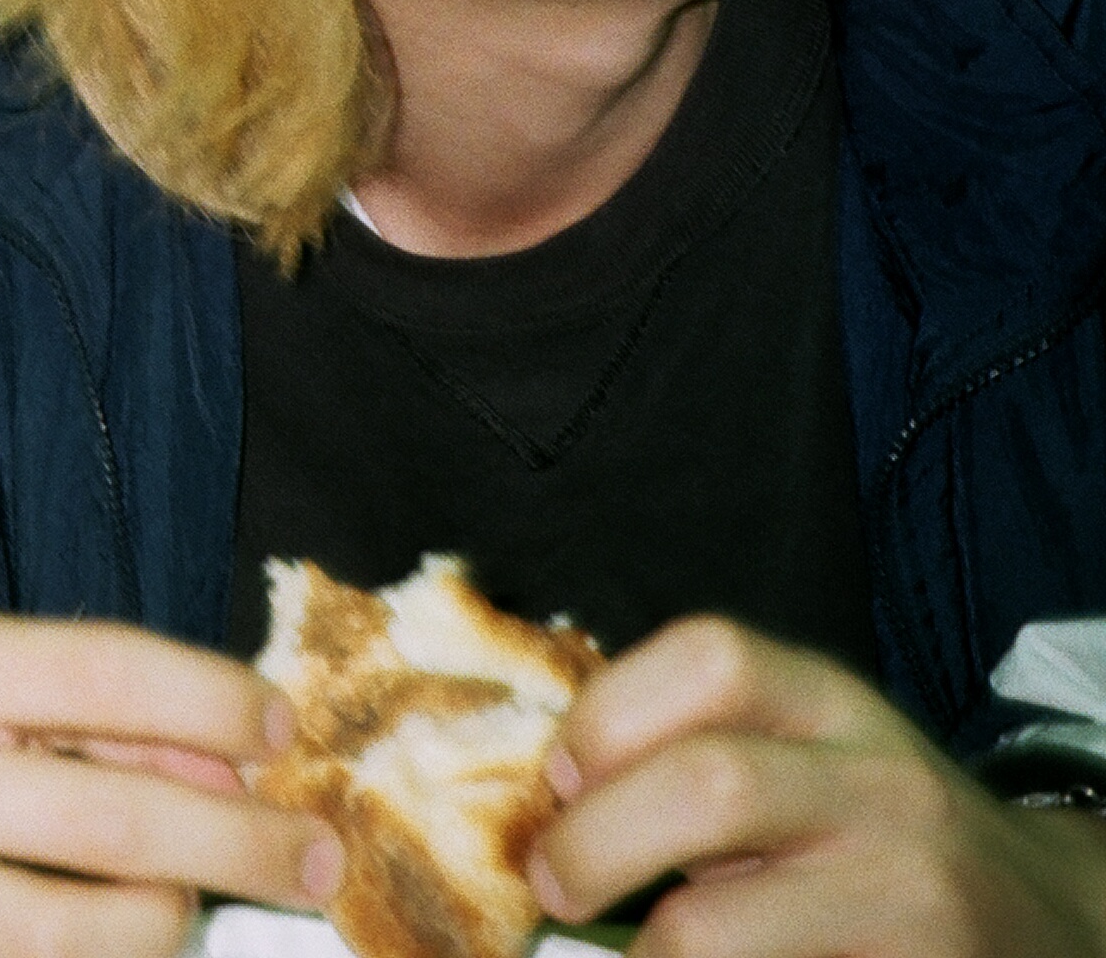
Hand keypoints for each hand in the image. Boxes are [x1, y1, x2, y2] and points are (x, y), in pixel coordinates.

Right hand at [0, 609, 338, 957]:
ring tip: (198, 908)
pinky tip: (126, 947)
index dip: (213, 699)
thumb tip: (231, 762)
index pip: (100, 671)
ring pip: (83, 936)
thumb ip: (88, 708)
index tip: (281, 728)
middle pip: (114, 820)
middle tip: (317, 857)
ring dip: (172, 924)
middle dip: (242, 843)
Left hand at [533, 616, 1105, 956]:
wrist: (1043, 918)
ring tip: (624, 956)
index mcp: (831, 705)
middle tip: (553, 885)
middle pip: (709, 785)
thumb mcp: (804, 757)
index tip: (558, 781)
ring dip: (638, 950)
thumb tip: (542, 798)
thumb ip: (694, 752)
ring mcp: (906, 892)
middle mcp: (880, 786)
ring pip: (716, 927)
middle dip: (595, 843)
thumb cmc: (869, 833)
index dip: (606, 716)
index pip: (711, 658)